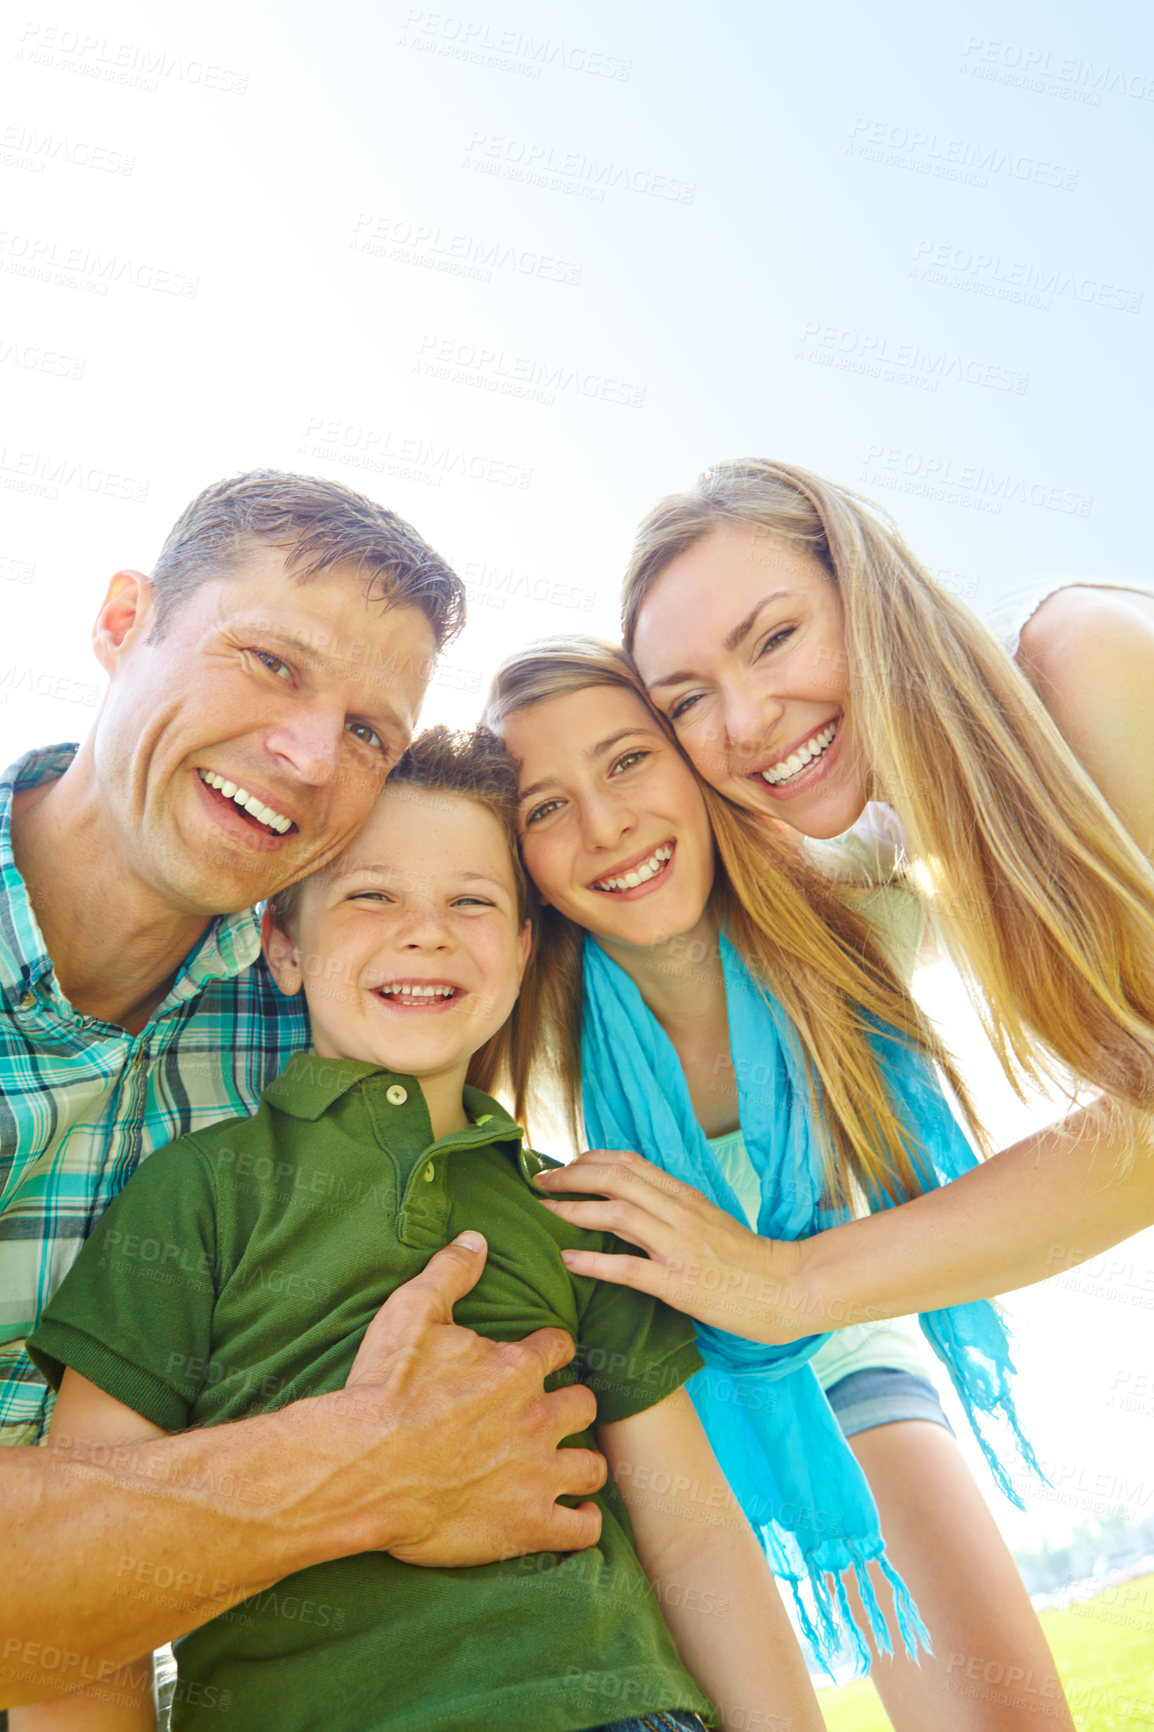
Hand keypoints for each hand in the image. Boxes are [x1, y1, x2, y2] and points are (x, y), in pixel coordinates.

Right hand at [338, 1231, 606, 1565]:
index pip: (560, 1348)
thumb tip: (477, 1238)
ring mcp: (536, 1475)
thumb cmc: (382, 1390)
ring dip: (580, 1464)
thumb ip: (450, 1272)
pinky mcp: (527, 1525)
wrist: (360, 1467)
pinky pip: (583, 1529)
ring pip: (591, 1466)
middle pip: (584, 1405)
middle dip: (570, 1406)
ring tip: (564, 1465)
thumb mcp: (411, 1312)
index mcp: (516, 1368)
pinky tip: (571, 1516)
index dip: (550, 1351)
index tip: (538, 1359)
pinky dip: (582, 1523)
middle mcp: (537, 1418)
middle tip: (548, 1414)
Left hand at [535, 1148, 805, 1342]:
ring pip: (618, 1214)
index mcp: (685, 1196)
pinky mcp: (681, 1284)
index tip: (563, 1165)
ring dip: (574, 1210)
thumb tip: (627, 1199)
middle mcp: (680, 1213)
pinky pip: (630, 1268)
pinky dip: (594, 1261)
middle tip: (539, 1182)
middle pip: (616, 1178)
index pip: (630, 1162)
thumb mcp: (707, 1220)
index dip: (589, 1158)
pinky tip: (567, 1260)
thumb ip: (670, 1207)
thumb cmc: (745, 1258)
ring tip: (544, 1211)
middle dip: (571, 1176)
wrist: (787, 1288)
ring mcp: (680, 1247)